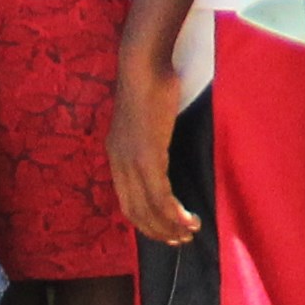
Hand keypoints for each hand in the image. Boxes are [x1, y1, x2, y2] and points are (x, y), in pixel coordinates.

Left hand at [110, 34, 194, 244]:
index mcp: (116, 155)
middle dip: (157, 230)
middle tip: (179, 239)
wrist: (143, 65)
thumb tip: (164, 151)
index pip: (127, 200)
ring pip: (148, 208)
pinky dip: (174, 213)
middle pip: (134, 211)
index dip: (145, 221)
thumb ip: (150, 138)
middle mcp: (119, 163)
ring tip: (189, 233)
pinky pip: (160, 196)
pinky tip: (188, 219)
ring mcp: (131, 162)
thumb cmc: (150, 83)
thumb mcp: (146, 118)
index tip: (165, 230)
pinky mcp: (147, 157)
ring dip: (169, 226)